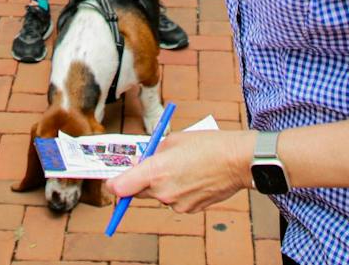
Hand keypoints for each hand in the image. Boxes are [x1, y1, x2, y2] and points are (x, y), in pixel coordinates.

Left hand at [109, 130, 251, 213]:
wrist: (237, 161)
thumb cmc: (206, 144)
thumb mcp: (172, 139)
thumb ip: (152, 153)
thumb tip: (140, 162)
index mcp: (155, 171)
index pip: (120, 187)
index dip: (113, 184)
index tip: (112, 179)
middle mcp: (162, 191)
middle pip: (138, 191)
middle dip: (141, 180)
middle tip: (155, 165)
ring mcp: (176, 203)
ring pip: (159, 195)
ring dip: (163, 184)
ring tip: (184, 168)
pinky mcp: (189, 210)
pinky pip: (175, 201)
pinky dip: (179, 191)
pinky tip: (194, 178)